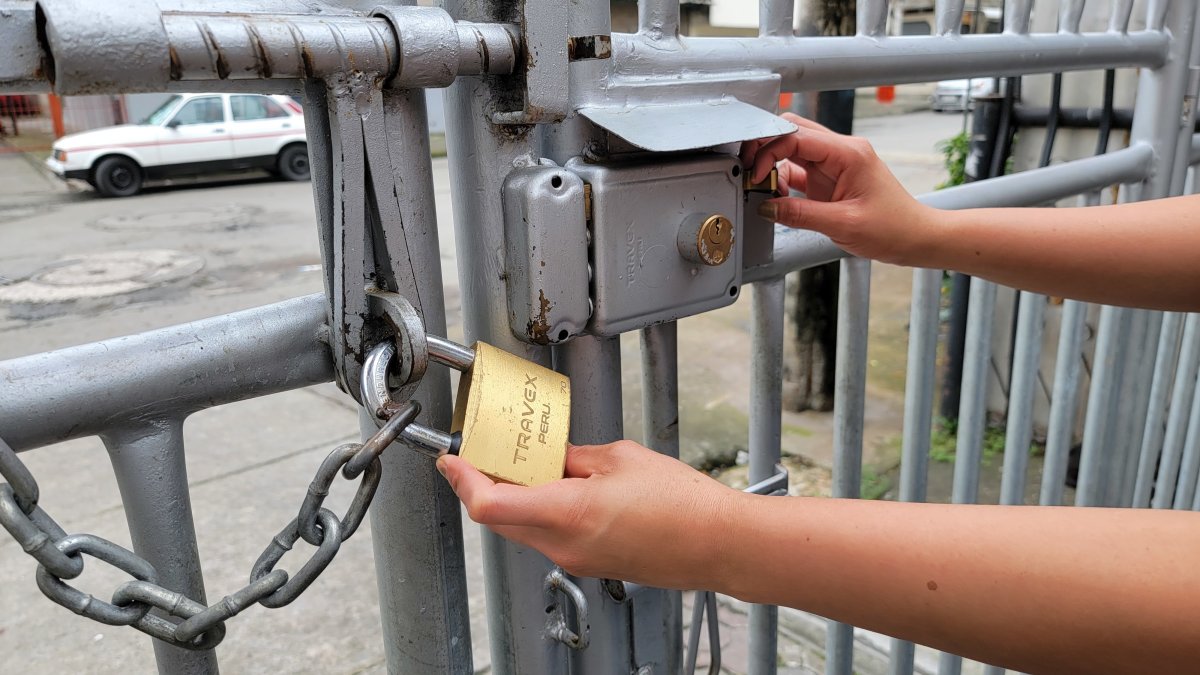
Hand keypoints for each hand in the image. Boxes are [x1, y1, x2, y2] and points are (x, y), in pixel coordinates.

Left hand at [437, 440, 742, 589]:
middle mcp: (563, 545)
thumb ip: (575, 457)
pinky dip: (539, 510)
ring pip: (521, 527)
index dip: (462, 480)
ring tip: (528, 463)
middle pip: (498, 517)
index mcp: (567, 513)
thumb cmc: (682, 505)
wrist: (717, 544)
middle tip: (485, 453)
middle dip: (483, 484)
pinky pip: (547, 536)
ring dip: (513, 497)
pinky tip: (558, 486)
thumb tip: (551, 455)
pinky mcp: (589, 564)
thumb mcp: (620, 459)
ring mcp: (575, 559)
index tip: (451, 460)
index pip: (488, 504)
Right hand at [740, 112, 938, 265]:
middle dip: (766, 147)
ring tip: (764, 189)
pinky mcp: (830, 179)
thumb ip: (799, 214)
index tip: (756, 174)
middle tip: (750, 171)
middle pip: (793, 131)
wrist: (915, 238)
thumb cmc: (893, 228)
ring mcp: (835, 164)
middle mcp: (841, 151)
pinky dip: (783, 180)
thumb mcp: (842, 224)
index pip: (797, 136)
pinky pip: (799, 170)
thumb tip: (767, 207)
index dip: (769, 150)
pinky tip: (777, 197)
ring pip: (793, 149)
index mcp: (848, 153)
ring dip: (774, 165)